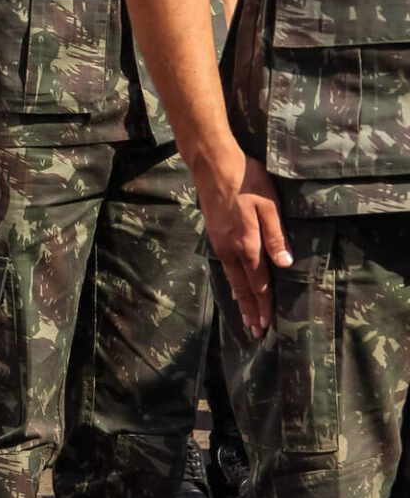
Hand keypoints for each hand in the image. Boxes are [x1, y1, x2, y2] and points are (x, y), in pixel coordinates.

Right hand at [193, 143, 291, 337]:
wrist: (213, 165)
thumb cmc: (247, 181)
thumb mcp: (270, 206)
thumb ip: (276, 237)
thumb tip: (285, 265)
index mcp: (246, 245)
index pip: (258, 283)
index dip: (263, 305)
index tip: (266, 325)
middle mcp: (230, 250)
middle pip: (242, 287)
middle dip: (250, 310)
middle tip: (255, 332)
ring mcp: (219, 244)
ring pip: (231, 279)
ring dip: (240, 300)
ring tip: (244, 316)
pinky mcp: (214, 237)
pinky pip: (224, 268)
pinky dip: (231, 284)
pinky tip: (233, 286)